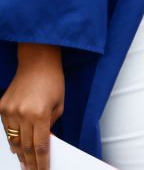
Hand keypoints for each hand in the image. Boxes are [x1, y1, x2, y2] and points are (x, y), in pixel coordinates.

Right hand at [1, 43, 63, 169]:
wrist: (37, 62)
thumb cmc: (53, 81)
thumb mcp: (59, 105)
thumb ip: (51, 125)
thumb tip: (42, 142)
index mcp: (40, 114)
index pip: (40, 145)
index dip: (41, 161)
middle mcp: (22, 114)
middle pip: (25, 146)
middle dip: (30, 161)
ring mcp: (9, 111)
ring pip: (13, 139)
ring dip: (19, 152)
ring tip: (24, 163)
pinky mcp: (1, 107)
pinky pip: (7, 128)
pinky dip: (12, 138)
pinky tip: (16, 147)